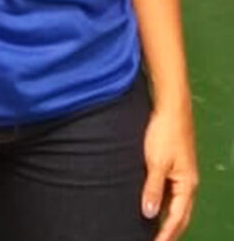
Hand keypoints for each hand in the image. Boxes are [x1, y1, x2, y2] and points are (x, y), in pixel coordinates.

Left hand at [142, 102, 196, 240]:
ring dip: (167, 219)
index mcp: (187, 186)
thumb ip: (152, 188)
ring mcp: (182, 176)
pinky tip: (153, 205)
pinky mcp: (175, 167)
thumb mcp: (156, 162)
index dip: (166, 234)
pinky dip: (164, 204)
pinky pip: (171, 193)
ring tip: (154, 231)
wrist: (171, 109)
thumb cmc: (164, 134)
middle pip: (180, 216)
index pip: (177, 218)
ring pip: (176, 205)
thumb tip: (149, 214)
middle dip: (170, 231)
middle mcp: (188, 184)